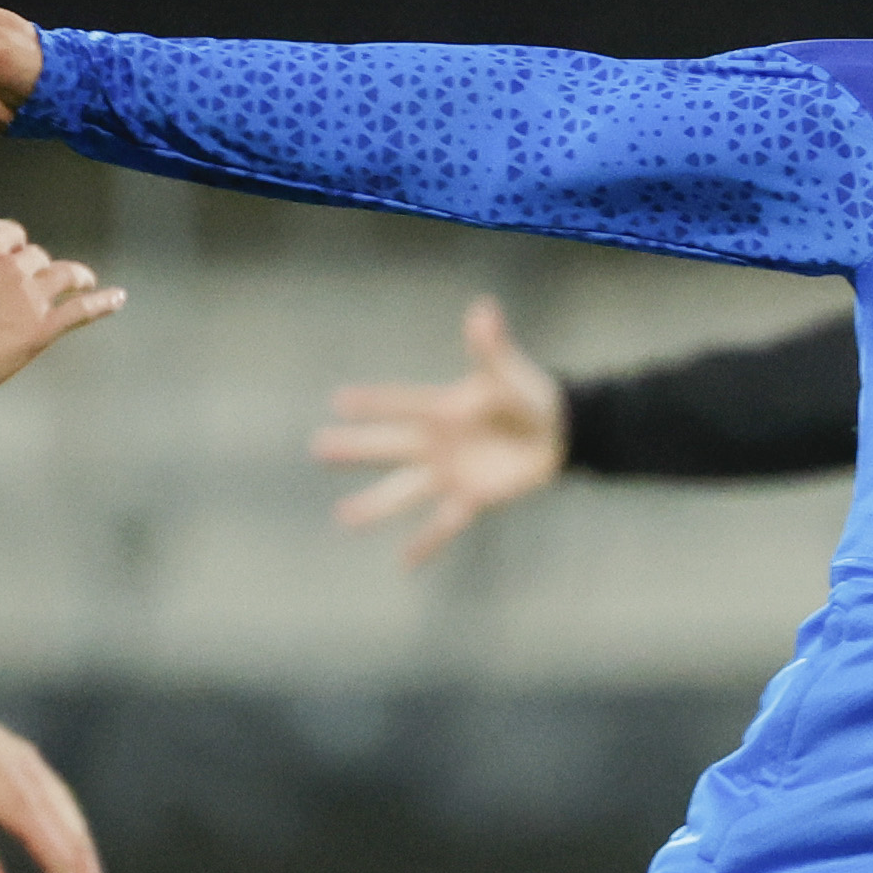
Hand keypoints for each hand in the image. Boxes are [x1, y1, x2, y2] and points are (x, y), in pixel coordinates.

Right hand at [0, 213, 123, 412]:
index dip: (11, 247)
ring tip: (83, 281)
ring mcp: (30, 297)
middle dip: (33, 268)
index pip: (11, 234)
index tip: (9, 259)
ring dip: (76, 276)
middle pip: (36, 257)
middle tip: (27, 285)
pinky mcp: (40, 330)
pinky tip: (117, 298)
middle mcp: (12, 265)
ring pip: (64, 275)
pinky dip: (103, 302)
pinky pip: (81, 310)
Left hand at [0, 689, 113, 872]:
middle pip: (77, 843)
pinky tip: (71, 840)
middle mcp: (39, 788)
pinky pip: (65, 805)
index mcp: (22, 804)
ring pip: (75, 823)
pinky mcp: (31, 766)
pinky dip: (75, 833)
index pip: (58, 858)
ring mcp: (38, 775)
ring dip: (86, 859)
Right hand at [316, 297, 572, 567]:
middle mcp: (435, 442)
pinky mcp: (469, 497)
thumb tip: (483, 309)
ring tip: (343, 517)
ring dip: (376, 505)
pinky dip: (426, 544)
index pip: (400, 402)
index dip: (374, 402)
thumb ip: (491, 348)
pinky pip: (444, 524)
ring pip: (405, 491)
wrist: (556, 433)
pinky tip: (403, 563)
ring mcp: (448, 472)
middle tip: (317, 448)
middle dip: (356, 448)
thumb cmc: (529, 397)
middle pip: (389, 445)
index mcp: (441, 407)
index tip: (338, 401)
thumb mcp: (510, 373)